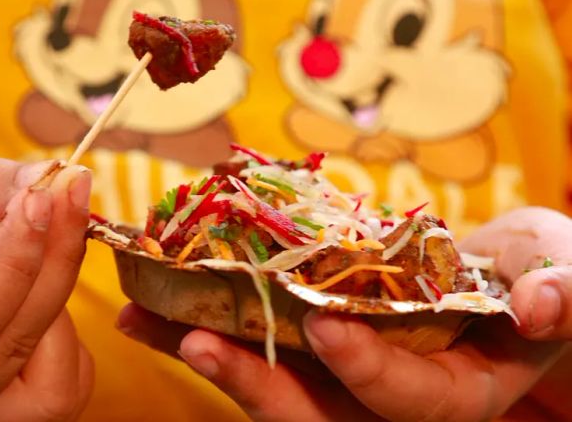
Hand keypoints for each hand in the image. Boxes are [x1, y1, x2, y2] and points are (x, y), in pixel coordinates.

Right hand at [0, 155, 93, 420]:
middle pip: (12, 351)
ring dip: (60, 307)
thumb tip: (53, 181)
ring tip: (36, 249)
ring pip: (49, 391)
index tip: (42, 194)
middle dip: (54, 260)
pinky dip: (64, 337)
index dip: (13, 262)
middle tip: (67, 189)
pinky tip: (33, 290)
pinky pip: (56, 391)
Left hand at [118, 207, 570, 421]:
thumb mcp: (565, 270)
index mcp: (454, 388)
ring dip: (212, 353)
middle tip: (200, 342)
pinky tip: (157, 305)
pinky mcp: (313, 339)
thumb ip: (562, 287)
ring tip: (148, 322)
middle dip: (260, 383)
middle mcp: (390, 391)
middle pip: (318, 411)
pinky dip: (209, 323)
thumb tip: (539, 304)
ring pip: (274, 382)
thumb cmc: (544, 273)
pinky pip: (259, 342)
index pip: (408, 399)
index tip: (326, 327)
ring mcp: (344, 370)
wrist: (507, 273)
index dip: (368, 370)